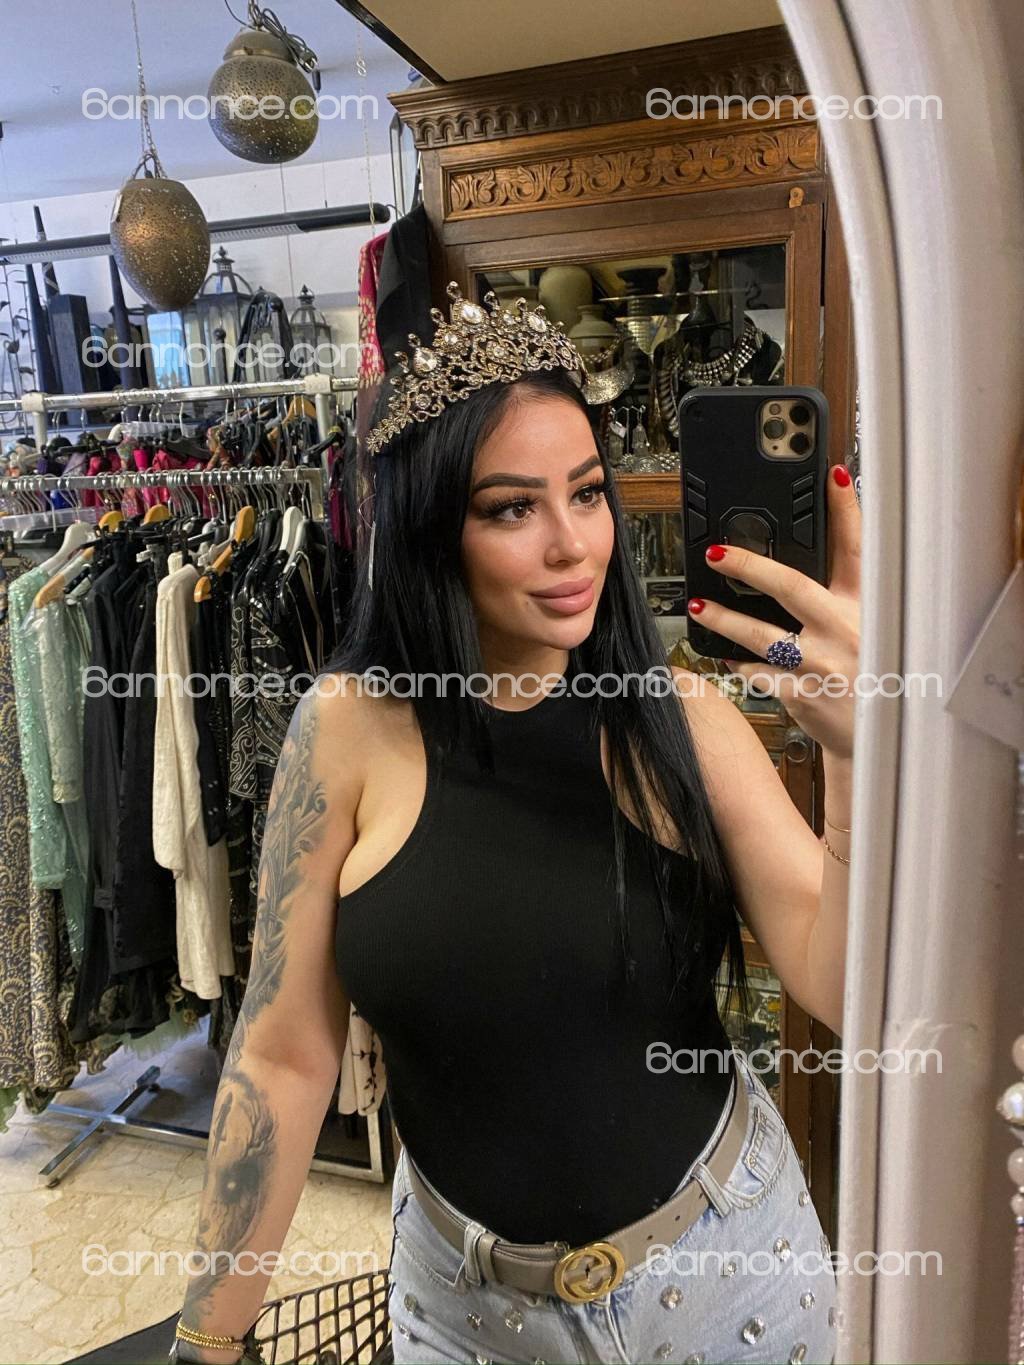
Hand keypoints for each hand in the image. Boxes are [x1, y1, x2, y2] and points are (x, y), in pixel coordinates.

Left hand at [686, 463, 860, 759]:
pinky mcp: (803, 695)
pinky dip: (739, 664)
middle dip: (750, 567)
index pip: (857, 550)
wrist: (882, 740)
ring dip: (725, 620)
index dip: (847, 510)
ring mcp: (821, 664)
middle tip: (717, 554)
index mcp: (866, 608)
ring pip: (762, 635)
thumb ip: (846, 601)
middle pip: (791, 587)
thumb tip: (808, 569)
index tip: (834, 476)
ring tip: (697, 608)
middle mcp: (843, 631)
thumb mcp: (875, 631)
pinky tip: (724, 656)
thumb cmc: (876, 680)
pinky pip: (758, 674)